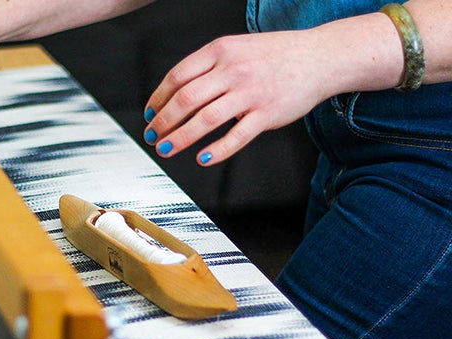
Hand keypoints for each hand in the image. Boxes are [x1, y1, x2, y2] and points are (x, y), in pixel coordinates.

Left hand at [143, 30, 348, 164]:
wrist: (322, 56)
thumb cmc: (274, 55)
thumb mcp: (236, 48)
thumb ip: (207, 67)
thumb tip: (172, 94)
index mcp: (221, 51)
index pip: (177, 77)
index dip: (157, 99)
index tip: (149, 114)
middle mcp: (234, 70)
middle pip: (186, 100)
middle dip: (162, 122)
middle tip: (152, 136)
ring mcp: (251, 92)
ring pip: (206, 120)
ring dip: (180, 138)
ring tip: (166, 149)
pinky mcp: (268, 113)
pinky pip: (237, 136)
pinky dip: (217, 150)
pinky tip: (202, 158)